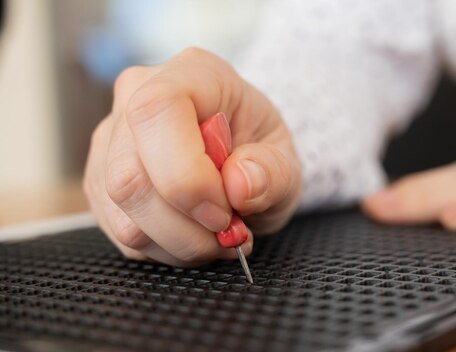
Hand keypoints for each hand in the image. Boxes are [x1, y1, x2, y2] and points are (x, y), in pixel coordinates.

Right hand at [84, 48, 301, 265]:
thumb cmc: (260, 150)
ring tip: (218, 236)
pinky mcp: (100, 182)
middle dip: (185, 225)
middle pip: (129, 176)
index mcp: (191, 74)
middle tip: (228, 232)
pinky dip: (165, 248)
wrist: (243, 157)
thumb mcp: (286, 159)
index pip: (157, 111)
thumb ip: (272, 171)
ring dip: (179, 242)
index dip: (185, 175)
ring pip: (121, 212)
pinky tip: (195, 237)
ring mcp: (110, 142)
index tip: (224, 211)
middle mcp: (135, 99)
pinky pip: (121, 232)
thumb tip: (239, 185)